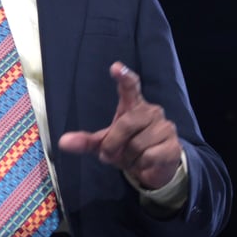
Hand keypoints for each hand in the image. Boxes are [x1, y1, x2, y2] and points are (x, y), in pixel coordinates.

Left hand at [58, 61, 181, 189]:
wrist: (153, 169)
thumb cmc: (126, 149)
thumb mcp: (103, 145)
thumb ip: (85, 142)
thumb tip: (63, 142)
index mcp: (133, 106)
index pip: (130, 86)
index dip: (124, 76)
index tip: (115, 67)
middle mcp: (151, 111)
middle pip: (125, 124)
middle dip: (113, 144)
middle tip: (111, 155)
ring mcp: (165, 126)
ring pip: (137, 145)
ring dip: (129, 159)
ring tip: (133, 158)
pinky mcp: (173, 145)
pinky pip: (149, 157)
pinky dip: (141, 166)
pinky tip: (145, 164)